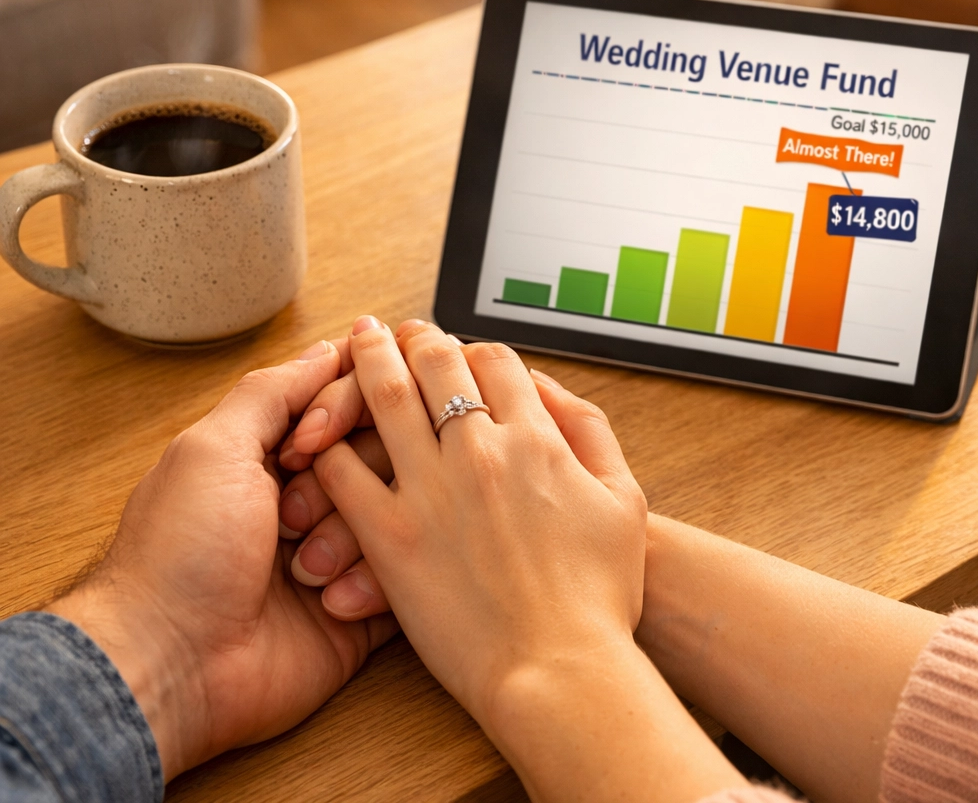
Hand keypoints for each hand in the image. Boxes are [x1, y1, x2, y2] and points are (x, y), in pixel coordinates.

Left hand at [48, 340, 398, 781]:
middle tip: (288, 517)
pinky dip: (372, 584)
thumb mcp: (215, 448)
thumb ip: (274, 391)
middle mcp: (314, 496)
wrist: (170, 666)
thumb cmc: (179, 554)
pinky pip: (408, 575)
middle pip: (382, 453)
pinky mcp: (362, 606)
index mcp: (276, 453)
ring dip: (350, 539)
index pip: (349, 401)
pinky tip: (329, 603)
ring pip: (400, 510)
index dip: (344, 412)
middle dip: (340, 485)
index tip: (317, 441)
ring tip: (301, 572)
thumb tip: (328, 349)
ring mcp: (341, 550)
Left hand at [311, 318, 647, 712]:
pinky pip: (348, 478)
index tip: (444, 341)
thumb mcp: (624, 502)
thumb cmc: (601, 599)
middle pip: (434, 365)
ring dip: (364, 366)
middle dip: (409, 338)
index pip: (491, 361)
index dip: (465, 344)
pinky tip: (322, 441)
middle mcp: (480, 452)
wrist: (561, 679)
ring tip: (351, 346)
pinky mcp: (393, 541)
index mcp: (536, 439)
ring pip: (386, 401)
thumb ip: (591, 435)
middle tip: (387, 329)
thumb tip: (549, 391)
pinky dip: (331, 452)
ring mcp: (432, 492)